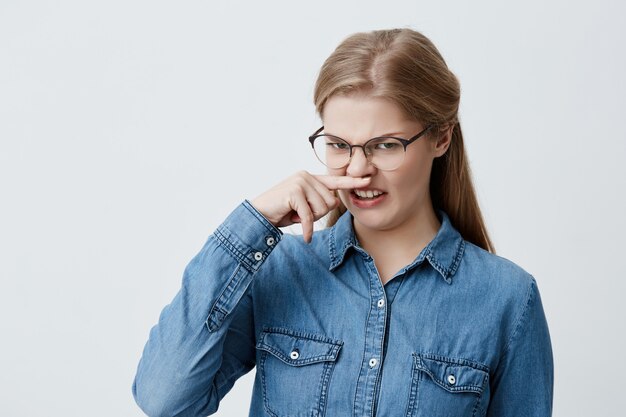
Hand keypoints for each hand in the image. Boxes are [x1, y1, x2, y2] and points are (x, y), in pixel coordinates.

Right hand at [251, 171, 369, 242]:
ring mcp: (300, 182)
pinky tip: (304, 235)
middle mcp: (306, 175)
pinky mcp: (295, 192)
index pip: (335, 180)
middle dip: (318, 214)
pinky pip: (310, 216)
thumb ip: (318, 200)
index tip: (368, 180)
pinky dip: (307, 229)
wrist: (259, 214)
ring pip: (322, 208)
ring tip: (295, 216)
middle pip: (331, 201)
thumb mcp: (303, 206)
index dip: (352, 181)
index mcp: (310, 177)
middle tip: (301, 215)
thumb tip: (336, 200)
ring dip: (310, 219)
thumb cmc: (281, 211)